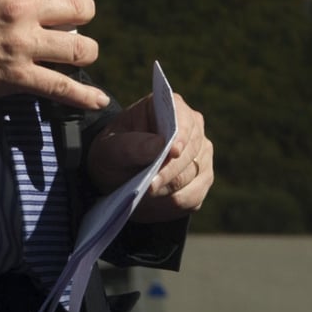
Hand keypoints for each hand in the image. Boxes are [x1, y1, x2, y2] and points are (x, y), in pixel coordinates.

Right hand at [0, 0, 106, 109]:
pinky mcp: (19, 77)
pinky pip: (62, 88)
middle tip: (77, 18)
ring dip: (85, 50)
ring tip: (79, 51)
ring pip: (80, 47)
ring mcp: (22, 45)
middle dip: (84, 12)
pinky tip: (97, 99)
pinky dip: (84, 96)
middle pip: (79, 7)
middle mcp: (21, 11)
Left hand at [87, 91, 213, 221]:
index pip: (183, 121)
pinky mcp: (202, 179)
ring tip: (144, 196)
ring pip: (194, 177)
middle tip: (148, 186)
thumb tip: (161, 145)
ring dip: (168, 190)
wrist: (116, 174)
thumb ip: (130, 145)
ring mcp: (201, 154)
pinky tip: (153, 204)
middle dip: (168, 172)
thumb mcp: (109, 148)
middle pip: (190, 153)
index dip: (180, 137)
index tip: (172, 152)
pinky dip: (172, 204)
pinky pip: (194, 197)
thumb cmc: (113, 153)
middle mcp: (193, 127)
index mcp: (171, 107)